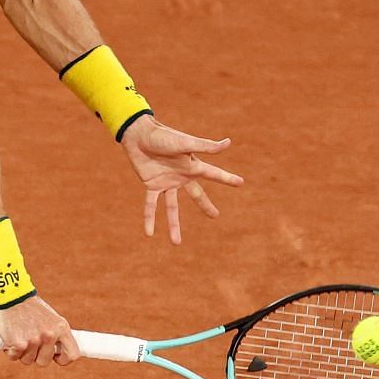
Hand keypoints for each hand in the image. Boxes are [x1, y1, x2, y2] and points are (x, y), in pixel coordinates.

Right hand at [0, 296, 78, 366]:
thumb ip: (55, 333)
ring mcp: (34, 340)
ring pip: (28, 360)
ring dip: (21, 352)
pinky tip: (10, 336)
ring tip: (18, 334)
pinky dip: (10, 349)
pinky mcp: (19, 344)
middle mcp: (50, 335)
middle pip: (44, 361)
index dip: (62, 359)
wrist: (10, 295)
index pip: (72, 354)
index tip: (54, 356)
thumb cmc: (29, 307)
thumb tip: (58, 352)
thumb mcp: (50, 317)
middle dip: (35, 355)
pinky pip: (14, 357)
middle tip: (29, 341)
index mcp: (61, 328)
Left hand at [120, 115, 243, 243]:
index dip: (227, 179)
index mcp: (192, 166)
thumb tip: (228, 143)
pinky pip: (151, 205)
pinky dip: (150, 219)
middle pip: (196, 195)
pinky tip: (149, 234)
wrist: (138, 135)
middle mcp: (181, 176)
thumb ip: (205, 146)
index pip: (214, 175)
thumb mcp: (185, 143)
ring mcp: (167, 183)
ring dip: (174, 225)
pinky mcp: (151, 185)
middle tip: (215, 216)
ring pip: (173, 208)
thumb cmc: (163, 135)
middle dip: (205, 205)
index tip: (241, 182)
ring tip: (176, 243)